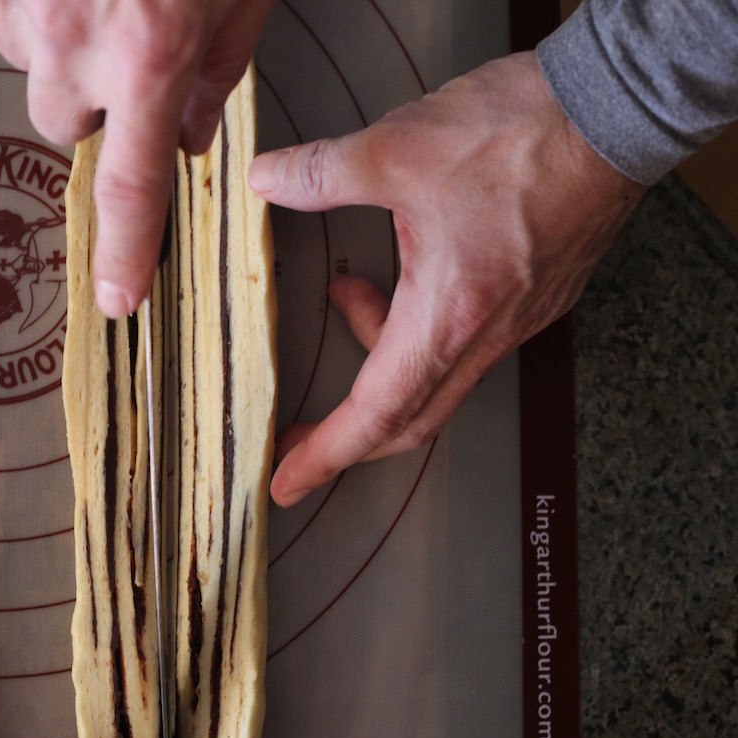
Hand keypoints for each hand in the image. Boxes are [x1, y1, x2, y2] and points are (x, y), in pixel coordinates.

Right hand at [0, 0, 274, 316]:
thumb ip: (218, 70)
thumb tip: (191, 138)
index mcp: (151, 56)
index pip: (131, 187)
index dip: (123, 251)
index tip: (118, 299)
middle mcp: (74, 41)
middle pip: (59, 119)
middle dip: (87, 92)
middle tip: (120, 32)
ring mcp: (17, 2)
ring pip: (20, 62)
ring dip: (50, 37)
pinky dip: (3, 0)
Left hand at [249, 52, 643, 506]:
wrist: (616, 109)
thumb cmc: (521, 134)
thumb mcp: (397, 149)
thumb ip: (321, 173)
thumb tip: (266, 181)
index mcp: (449, 317)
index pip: (376, 412)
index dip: (326, 454)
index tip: (288, 483)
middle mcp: (488, 334)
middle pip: (411, 418)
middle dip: (349, 433)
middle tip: (299, 434)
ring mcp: (518, 319)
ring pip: (439, 377)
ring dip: (382, 353)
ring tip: (347, 291)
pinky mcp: (536, 295)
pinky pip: (468, 343)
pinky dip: (420, 329)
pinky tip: (404, 273)